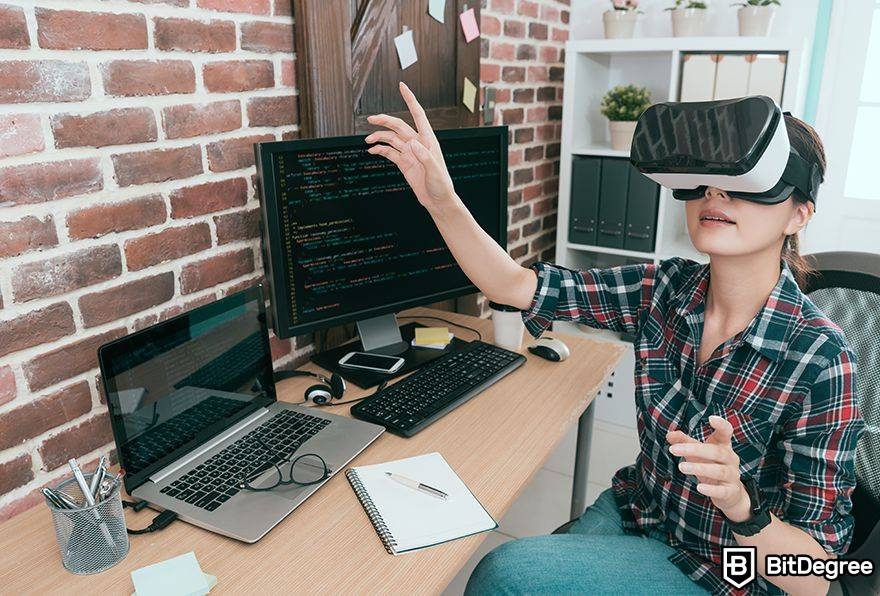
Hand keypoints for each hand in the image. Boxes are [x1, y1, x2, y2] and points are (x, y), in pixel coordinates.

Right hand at [365, 82, 456, 210]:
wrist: (438, 201)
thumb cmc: (441, 186)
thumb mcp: (435, 172)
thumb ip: (425, 157)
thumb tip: (413, 143)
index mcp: (428, 140)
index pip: (418, 115)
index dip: (410, 100)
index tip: (402, 86)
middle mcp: (418, 143)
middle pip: (399, 126)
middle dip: (385, 120)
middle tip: (370, 119)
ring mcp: (410, 153)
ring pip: (391, 139)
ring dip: (379, 137)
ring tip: (367, 140)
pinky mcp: (404, 163)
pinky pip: (389, 152)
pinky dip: (380, 150)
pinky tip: (371, 151)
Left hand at [667, 415, 750, 521]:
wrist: (730, 493)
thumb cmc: (711, 466)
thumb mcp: (698, 453)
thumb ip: (684, 442)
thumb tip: (669, 434)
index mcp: (724, 446)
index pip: (726, 433)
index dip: (721, 425)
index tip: (711, 418)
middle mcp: (731, 459)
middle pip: (716, 452)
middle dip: (694, 450)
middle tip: (673, 450)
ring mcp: (733, 476)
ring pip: (719, 471)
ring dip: (699, 468)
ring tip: (681, 466)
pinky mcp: (731, 492)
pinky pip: (723, 490)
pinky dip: (711, 489)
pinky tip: (699, 487)